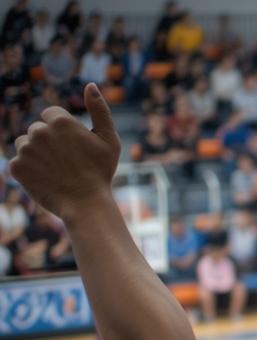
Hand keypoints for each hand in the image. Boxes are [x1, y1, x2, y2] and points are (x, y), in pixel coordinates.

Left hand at [11, 84, 121, 220]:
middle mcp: (39, 132)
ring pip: (25, 144)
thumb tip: (90, 85)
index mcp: (61, 122)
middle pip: (37, 130)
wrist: (86, 204)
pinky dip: (29, 170)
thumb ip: (100, 110)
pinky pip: (18, 162)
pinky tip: (45, 179)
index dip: (63, 132)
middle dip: (48, 143)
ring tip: (55, 171)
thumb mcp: (109, 140)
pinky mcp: (16, 166)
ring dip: (37, 154)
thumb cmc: (101, 172)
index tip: (73, 148)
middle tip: (66, 163)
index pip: (50, 115)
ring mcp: (26, 149)